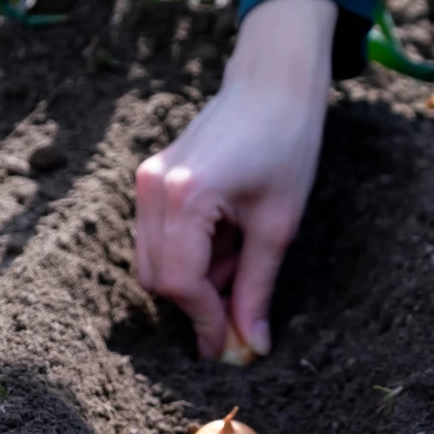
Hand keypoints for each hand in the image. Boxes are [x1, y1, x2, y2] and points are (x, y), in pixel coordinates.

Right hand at [134, 0, 335, 357]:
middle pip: (158, 277)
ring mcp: (147, 180)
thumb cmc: (287, 146)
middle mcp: (153, 187)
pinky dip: (192, 253)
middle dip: (197, 303)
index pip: (180, 282)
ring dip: (197, 277)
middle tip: (241, 311)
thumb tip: (250, 344)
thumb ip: (257, 288)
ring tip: (243, 255)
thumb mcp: (278, 226)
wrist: (273, 85)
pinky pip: (160, 237)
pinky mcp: (152, 177)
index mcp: (185, 196)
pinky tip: (230, 238)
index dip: (204, 322)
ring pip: (156, 260)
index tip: (228, 348)